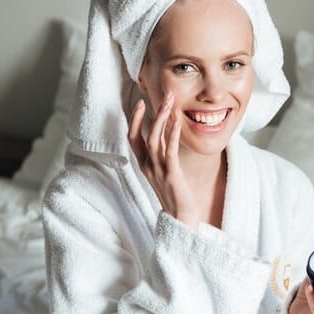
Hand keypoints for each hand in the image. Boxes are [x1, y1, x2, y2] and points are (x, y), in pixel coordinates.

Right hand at [128, 92, 199, 228]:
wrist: (181, 217)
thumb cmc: (174, 192)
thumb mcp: (164, 169)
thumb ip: (161, 151)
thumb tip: (163, 132)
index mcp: (144, 164)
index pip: (133, 137)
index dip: (135, 120)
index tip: (141, 103)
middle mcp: (147, 166)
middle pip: (141, 134)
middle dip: (150, 113)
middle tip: (162, 96)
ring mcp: (157, 170)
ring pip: (154, 139)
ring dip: (162, 118)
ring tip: (170, 102)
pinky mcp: (171, 174)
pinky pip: (169, 151)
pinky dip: (172, 135)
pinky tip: (177, 122)